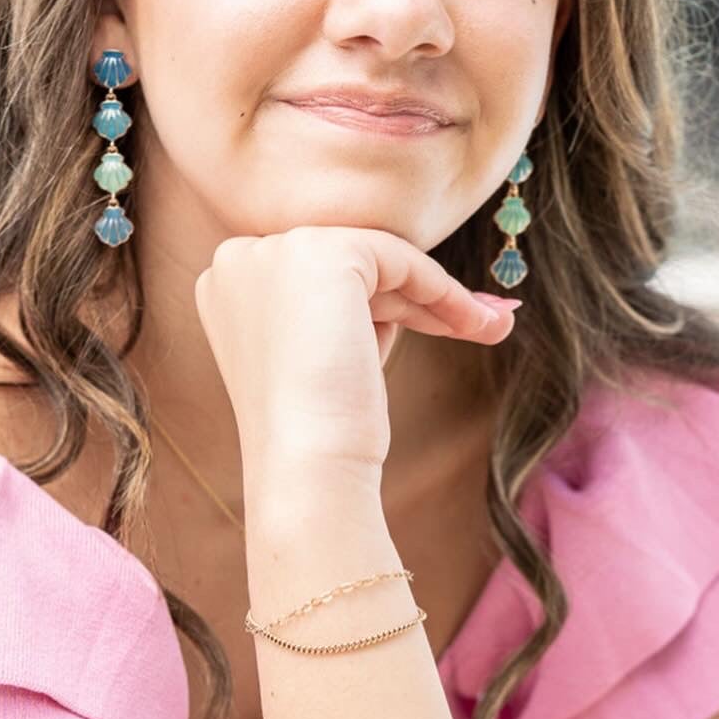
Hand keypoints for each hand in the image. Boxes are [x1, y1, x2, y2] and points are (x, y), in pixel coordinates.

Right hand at [193, 225, 516, 473]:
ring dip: (441, 297)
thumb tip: (432, 297)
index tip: (439, 322)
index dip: (382, 303)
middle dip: (419, 296)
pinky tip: (475, 321)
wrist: (305, 466)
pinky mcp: (321, 252)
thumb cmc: (315, 432)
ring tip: (492, 327)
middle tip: (481, 321)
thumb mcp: (325, 355)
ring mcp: (273, 251)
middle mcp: (238, 260)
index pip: (317, 281)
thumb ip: (351, 312)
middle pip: (348, 268)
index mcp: (226, 288)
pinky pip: (397, 258)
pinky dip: (440, 290)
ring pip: (375, 261)